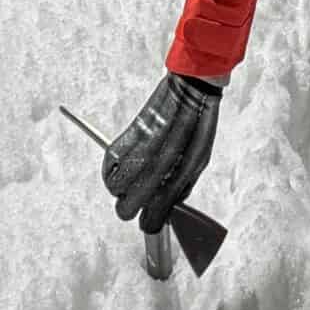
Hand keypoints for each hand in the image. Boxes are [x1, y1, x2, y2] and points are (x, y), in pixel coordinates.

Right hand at [101, 75, 221, 232]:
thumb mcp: (200, 160)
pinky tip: (117, 170)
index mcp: (181, 169)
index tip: (149, 221)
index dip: (151, 222)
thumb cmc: (199, 123)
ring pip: (115, 183)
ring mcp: (143, 145)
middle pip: (129, 203)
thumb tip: (167, 208)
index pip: (157, 211)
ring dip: (117, 190)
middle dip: (129, 209)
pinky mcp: (132, 129)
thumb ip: (182, 186)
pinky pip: (110, 158)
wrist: (192, 87)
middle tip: (134, 204)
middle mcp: (159, 160)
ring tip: (123, 187)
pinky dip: (109, 169)